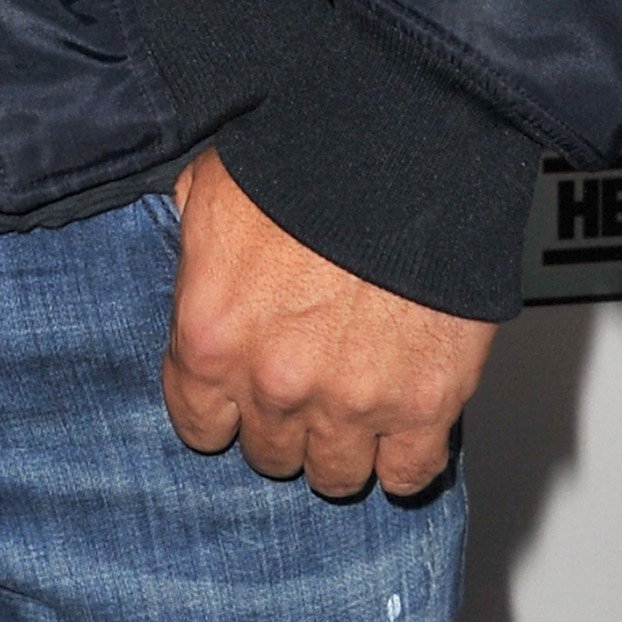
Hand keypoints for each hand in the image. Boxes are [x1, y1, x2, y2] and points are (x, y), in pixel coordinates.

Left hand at [160, 141, 493, 500]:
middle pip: (269, 454)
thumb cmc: (304, 156)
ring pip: (335, 475)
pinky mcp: (424, 406)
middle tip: (305, 386)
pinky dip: (405, 458)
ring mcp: (350, 402)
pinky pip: (409, 474)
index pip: (199, 424)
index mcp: (210, 336)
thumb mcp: (210, 193)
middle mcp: (274, 383)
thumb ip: (197, 258)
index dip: (223, 410)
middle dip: (284, 423)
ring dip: (342, 446)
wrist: (402, 146)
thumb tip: (201, 276)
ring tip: (353, 405)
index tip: (240, 395)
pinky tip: (402, 426)